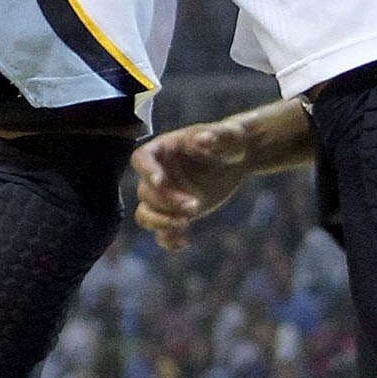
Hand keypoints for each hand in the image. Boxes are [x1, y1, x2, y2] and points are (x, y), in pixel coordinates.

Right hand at [130, 118, 255, 248]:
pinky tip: (184, 242)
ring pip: (145, 214)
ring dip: (160, 222)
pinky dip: (168, 239)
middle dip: (167, 202)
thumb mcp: (226, 135)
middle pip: (146, 191)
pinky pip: (160, 231)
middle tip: (195, 206)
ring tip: (185, 225)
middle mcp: (158, 172)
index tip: (161, 182)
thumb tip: (202, 139)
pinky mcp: (175, 212)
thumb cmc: (229, 141)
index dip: (146, 171)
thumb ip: (215, 136)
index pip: (142, 158)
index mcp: (164, 148)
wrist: (235, 160)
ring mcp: (165, 194)